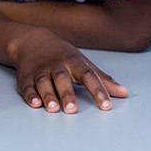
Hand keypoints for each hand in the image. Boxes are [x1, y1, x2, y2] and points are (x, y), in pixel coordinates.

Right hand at [10, 27, 128, 113]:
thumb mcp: (83, 62)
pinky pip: (27, 85)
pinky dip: (29, 94)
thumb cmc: (62, 55)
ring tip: (52, 108)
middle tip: (72, 109)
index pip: (88, 75)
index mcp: (73, 62)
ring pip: (43, 82)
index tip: (106, 105)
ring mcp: (40, 70)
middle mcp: (56, 65)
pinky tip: (35, 103)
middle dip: (66, 94)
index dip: (98, 90)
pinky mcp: (26, 76)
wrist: (30, 41)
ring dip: (47, 95)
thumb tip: (124, 93)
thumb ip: (102, 79)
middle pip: (62, 78)